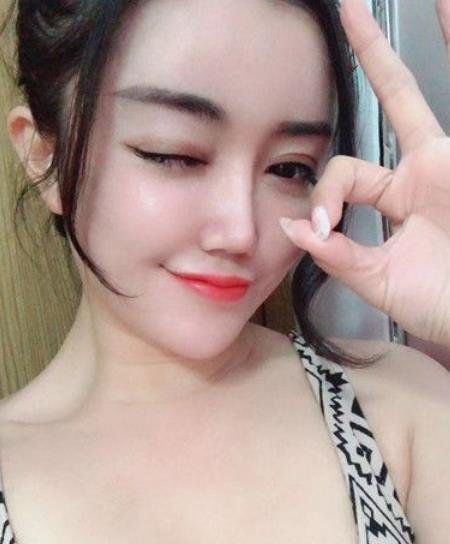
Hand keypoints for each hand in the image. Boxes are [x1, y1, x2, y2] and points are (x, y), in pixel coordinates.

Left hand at [279, 0, 449, 349]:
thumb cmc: (441, 305)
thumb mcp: (380, 281)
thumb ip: (338, 254)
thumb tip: (293, 228)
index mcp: (400, 196)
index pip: (346, 170)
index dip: (326, 193)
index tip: (322, 228)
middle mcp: (428, 169)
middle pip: (398, 98)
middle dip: (376, 55)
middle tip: (353, 10)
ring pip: (430, 94)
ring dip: (445, 34)